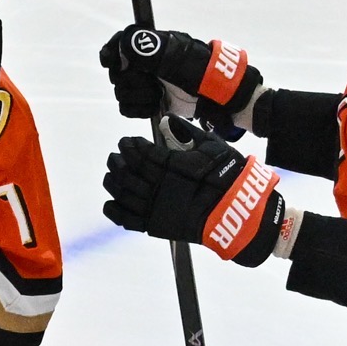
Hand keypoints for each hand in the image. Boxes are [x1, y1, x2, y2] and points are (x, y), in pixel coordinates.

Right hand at [95, 23, 258, 130]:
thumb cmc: (200, 72)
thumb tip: (123, 43)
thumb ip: (147, 48)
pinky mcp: (146, 102)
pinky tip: (155, 105)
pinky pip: (126, 108)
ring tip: (158, 95)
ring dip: (139, 96)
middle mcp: (143, 64)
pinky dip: (140, 109)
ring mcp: (145, 83)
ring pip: (120, 92)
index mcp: (149, 46)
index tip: (114, 63)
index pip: (119, 44)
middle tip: (152, 81)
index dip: (112, 54)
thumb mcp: (175, 56)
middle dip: (133, 81)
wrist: (217, 97)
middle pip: (116, 73)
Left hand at [101, 131, 284, 265]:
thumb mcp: (212, 147)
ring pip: (122, 192)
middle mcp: (159, 186)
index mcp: (171, 166)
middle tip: (116, 155)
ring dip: (113, 180)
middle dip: (118, 160)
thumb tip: (168, 120)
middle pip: (127, 171)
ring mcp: (155, 207)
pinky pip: (125, 219)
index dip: (130, 146)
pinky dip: (114, 209)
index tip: (126, 141)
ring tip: (111, 173)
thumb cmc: (227, 176)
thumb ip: (188, 132)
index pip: (141, 153)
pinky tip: (111, 200)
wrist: (235, 212)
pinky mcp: (154, 225)